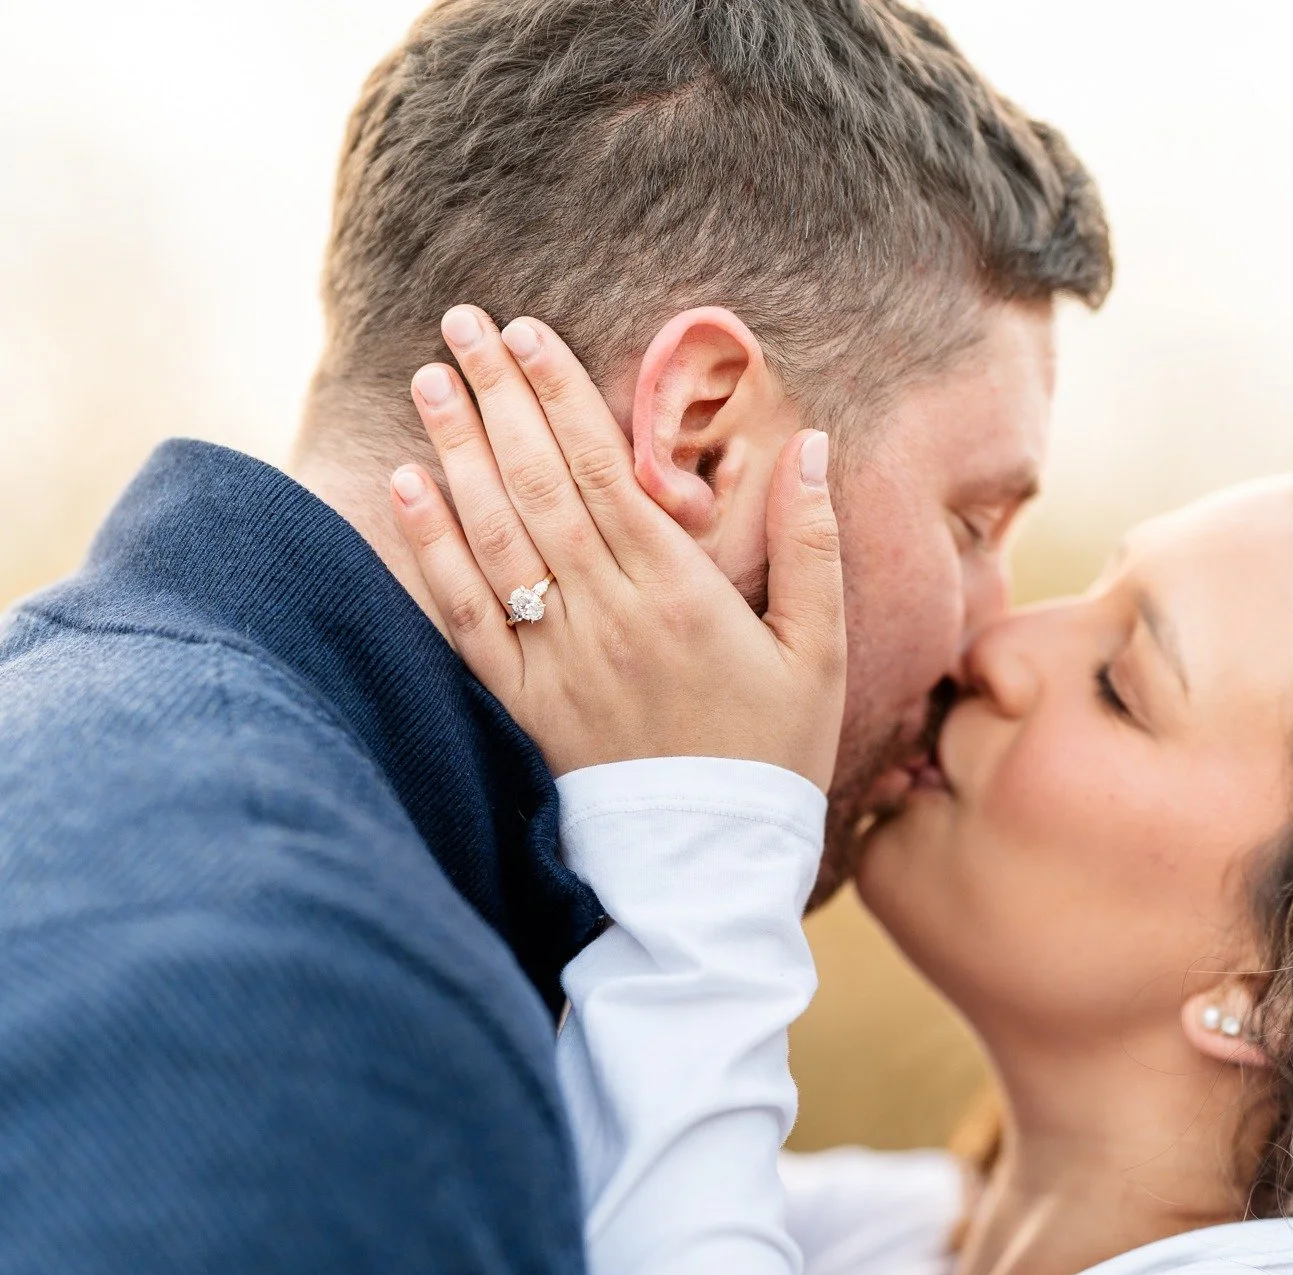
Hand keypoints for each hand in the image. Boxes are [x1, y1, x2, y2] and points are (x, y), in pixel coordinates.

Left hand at [388, 306, 846, 791]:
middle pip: (539, 483)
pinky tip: (406, 489)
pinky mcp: (524, 704)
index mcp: (679, 594)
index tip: (526, 332)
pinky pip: (468, 616)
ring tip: (428, 380)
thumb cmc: (774, 756)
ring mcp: (558, 661)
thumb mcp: (820, 652)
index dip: (560, 393)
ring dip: (457, 451)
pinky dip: (432, 550)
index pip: (604, 469)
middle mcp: (608, 616)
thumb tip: (814, 447)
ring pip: (497, 535)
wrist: (711, 867)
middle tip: (461, 324)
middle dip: (497, 396)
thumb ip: (814, 546)